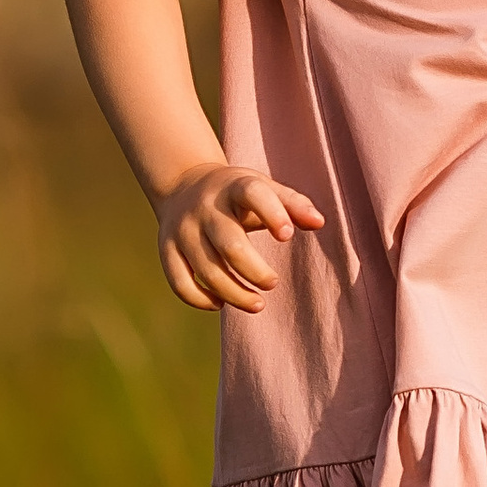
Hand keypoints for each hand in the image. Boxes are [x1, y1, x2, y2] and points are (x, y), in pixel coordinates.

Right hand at [156, 164, 322, 314]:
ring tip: (258, 304)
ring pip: (207, 270)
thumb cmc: (236, 192)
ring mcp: (183, 229)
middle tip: (273, 283)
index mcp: (233, 187)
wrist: (183, 182)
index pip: (252, 194)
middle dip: (254, 271)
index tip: (287, 235)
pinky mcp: (167, 248)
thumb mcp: (263, 187)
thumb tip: (320, 223)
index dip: (272, 213)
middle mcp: (205, 208)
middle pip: (229, 244)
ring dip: (234, 293)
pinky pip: (179, 282)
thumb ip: (293, 204)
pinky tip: (220, 303)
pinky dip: (200, 299)